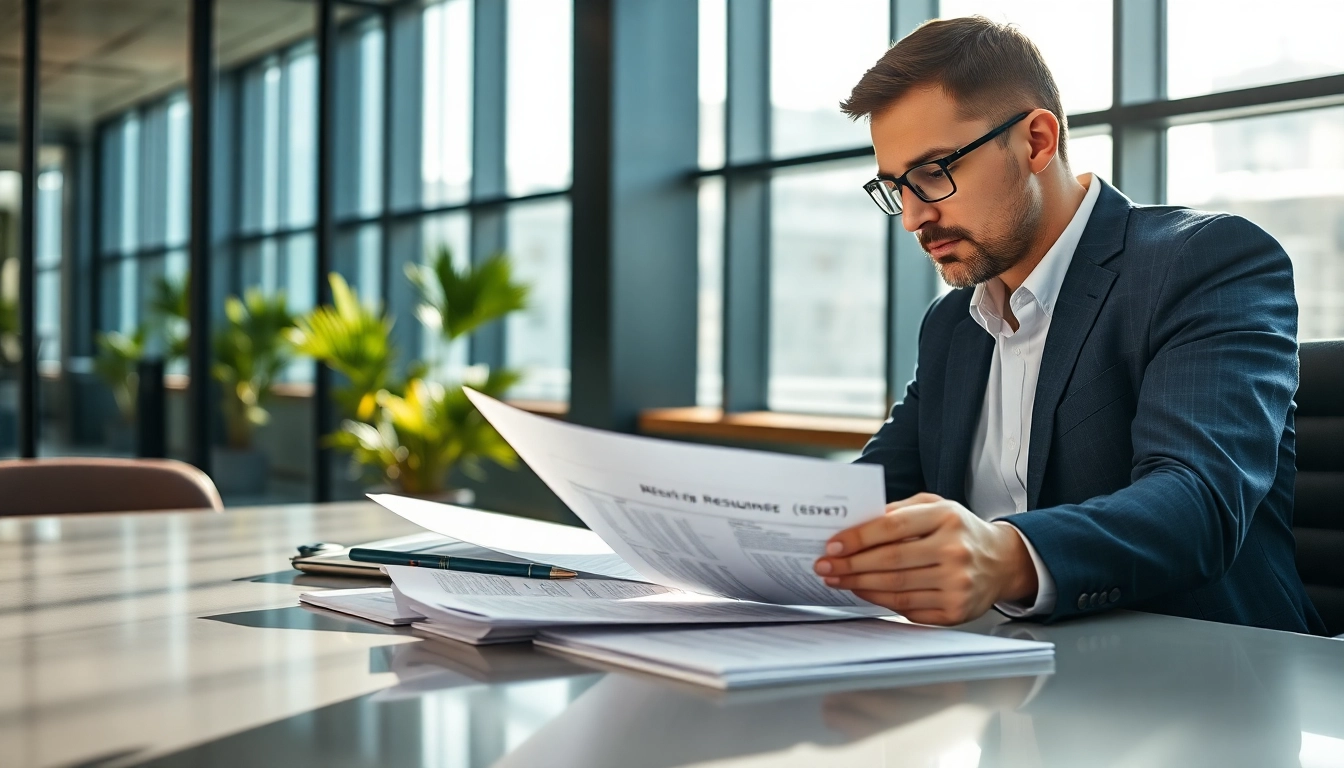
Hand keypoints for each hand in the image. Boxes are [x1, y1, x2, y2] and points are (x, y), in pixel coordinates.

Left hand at [813, 493, 1037, 624]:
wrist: (1001, 562)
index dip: (859, 537)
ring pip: (896, 588)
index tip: (832, 544)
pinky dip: (879, 601)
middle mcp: (955, 551)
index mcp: (948, 518)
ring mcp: (957, 584)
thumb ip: (899, 510)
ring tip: (836, 579)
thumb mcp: (937, 506)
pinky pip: (907, 608)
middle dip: (850, 565)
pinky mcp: (955, 611)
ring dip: (858, 585)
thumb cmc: (959, 531)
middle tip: (824, 566)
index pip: (893, 526)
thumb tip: (856, 523)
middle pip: (891, 561)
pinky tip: (862, 592)